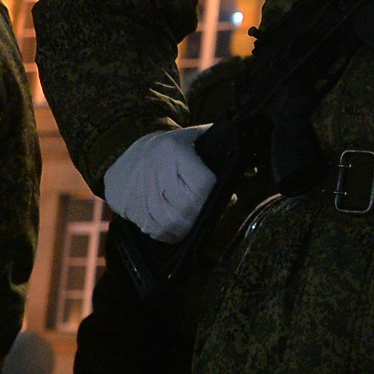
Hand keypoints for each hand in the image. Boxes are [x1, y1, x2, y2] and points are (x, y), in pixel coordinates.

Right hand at [104, 126, 217, 246]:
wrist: (123, 154)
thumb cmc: (166, 148)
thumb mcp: (190, 137)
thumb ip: (216, 149)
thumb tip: (250, 171)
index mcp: (173, 151)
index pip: (202, 183)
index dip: (214, 195)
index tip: (223, 198)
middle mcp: (155, 171)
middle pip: (187, 207)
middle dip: (202, 216)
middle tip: (208, 216)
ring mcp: (140, 191)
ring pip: (170, 223)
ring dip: (186, 230)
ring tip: (194, 226)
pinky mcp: (129, 207)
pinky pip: (152, 229)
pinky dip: (168, 235)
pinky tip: (175, 230)